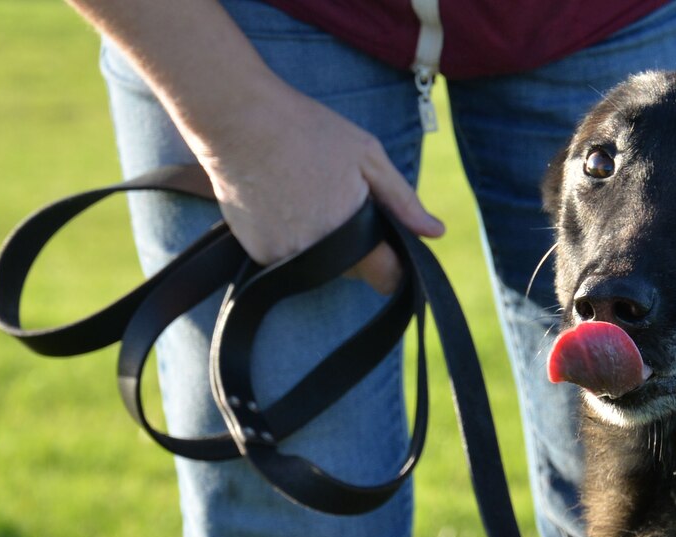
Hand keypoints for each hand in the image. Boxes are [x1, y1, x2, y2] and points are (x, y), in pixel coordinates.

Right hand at [189, 78, 443, 293]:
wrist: (239, 121)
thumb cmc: (309, 132)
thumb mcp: (368, 157)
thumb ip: (403, 201)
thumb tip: (436, 233)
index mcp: (354, 234)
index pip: (386, 277)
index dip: (393, 265)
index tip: (389, 248)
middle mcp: (320, 256)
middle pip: (352, 270)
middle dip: (355, 244)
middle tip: (337, 198)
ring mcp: (285, 258)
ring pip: (319, 265)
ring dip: (323, 243)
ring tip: (308, 196)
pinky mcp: (259, 254)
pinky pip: (288, 258)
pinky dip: (292, 239)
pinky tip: (284, 203)